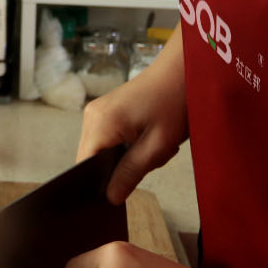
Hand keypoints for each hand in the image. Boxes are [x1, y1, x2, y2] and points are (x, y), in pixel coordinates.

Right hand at [76, 34, 186, 203]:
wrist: (183, 70)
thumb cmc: (174, 103)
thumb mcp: (157, 146)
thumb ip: (130, 173)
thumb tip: (110, 197)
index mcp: (100, 123)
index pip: (84, 167)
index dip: (98, 185)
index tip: (120, 194)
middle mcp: (92, 116)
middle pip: (93, 160)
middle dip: (120, 169)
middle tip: (150, 160)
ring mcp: (98, 111)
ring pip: (103, 152)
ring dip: (127, 158)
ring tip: (153, 146)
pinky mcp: (107, 110)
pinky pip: (110, 140)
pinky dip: (128, 146)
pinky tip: (149, 137)